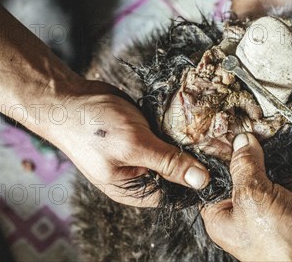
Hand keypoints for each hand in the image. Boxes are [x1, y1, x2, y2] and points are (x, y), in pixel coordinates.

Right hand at [0, 0, 208, 207]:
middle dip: (199, 157)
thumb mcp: (133, 145)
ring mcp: (141, 154)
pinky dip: (179, 126)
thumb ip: (168, 162)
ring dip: (191, 140)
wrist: (66, 98)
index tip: (225, 163)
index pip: (179, 193)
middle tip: (224, 139)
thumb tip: (201, 181)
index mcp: (136, 189)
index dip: (202, 180)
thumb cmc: (92, 127)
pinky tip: (195, 115)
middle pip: (180, 172)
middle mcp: (140, 175)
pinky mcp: (142, 134)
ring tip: (214, 125)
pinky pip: (167, 135)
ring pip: (175, 151)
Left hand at [201, 133, 291, 261]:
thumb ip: (245, 166)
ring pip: (261, 174)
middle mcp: (240, 212)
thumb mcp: (253, 197)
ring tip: (267, 138)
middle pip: (238, 173)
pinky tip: (284, 155)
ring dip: (266, 158)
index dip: (219, 154)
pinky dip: (284, 167)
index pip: (213, 176)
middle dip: (245, 153)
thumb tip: (242, 143)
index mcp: (220, 215)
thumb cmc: (278, 244)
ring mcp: (264, 209)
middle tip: (249, 131)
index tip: (226, 132)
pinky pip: (282, 179)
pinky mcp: (286, 205)